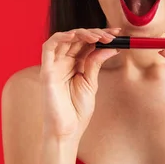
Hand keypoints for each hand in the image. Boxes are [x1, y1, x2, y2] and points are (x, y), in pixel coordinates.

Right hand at [37, 27, 121, 142]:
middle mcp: (63, 62)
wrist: (68, 130)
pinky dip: (61, 37)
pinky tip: (75, 36)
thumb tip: (111, 47)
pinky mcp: (46, 70)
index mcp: (75, 64)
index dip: (101, 35)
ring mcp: (54, 65)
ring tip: (97, 37)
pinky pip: (48, 47)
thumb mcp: (91, 82)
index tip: (118, 33)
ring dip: (82, 33)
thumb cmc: (77, 110)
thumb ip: (96, 63)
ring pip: (65, 38)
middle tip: (111, 36)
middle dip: (95, 33)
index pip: (87, 43)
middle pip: (77, 38)